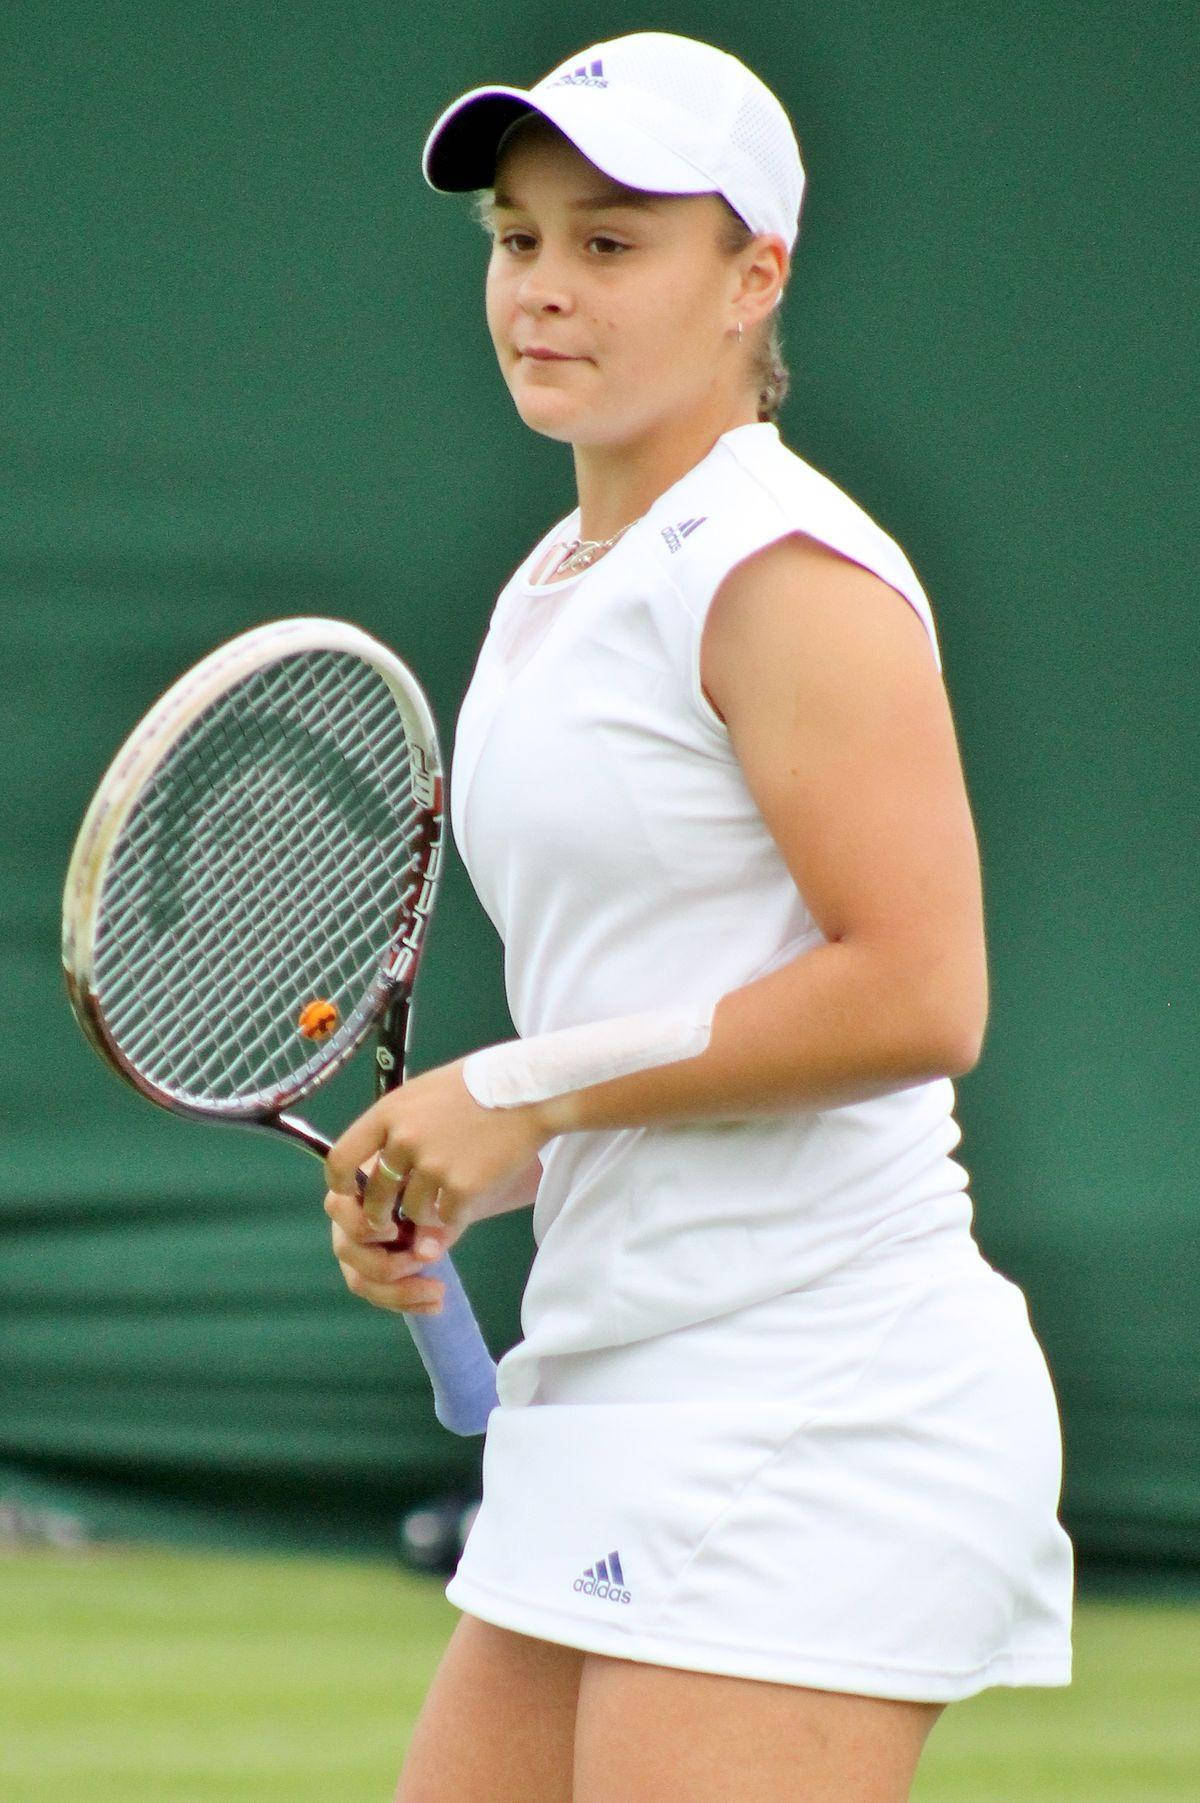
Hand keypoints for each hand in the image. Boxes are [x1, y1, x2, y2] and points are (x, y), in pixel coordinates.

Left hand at [324, 1059, 551, 1238]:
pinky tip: (470, 1193)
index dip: (341, 1185)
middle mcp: (404, 1139)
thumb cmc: (476, 1088)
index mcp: (390, 1112)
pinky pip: (446, 1218)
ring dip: (426, 1212)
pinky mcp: (462, 1187)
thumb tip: (376, 1168)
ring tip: (448, 1191)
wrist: (529, 1092)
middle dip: (383, 1215)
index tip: (349, 1194)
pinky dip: (454, 1214)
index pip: (341, 1158)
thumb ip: (397, 1128)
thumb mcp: (424, 1093)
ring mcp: (433, 1164)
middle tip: (396, 1220)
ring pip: (413, 1211)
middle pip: (375, 1196)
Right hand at [324, 1157, 461, 1315]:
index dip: (365, 1225)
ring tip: (439, 1293)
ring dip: (400, 1292)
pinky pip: (376, 1296)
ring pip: (360, 1281)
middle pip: (347, 1251)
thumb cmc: (434, 1186)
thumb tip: (427, 1255)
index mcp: (354, 1189)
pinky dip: (406, 1303)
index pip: (338, 1207)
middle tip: (429, 1261)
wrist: (442, 1198)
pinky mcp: (365, 1274)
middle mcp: (344, 1221)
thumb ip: (432, 1221)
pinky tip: (436, 1305)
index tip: (396, 1230)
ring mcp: (353, 1251)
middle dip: (389, 1265)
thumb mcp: (439, 1195)